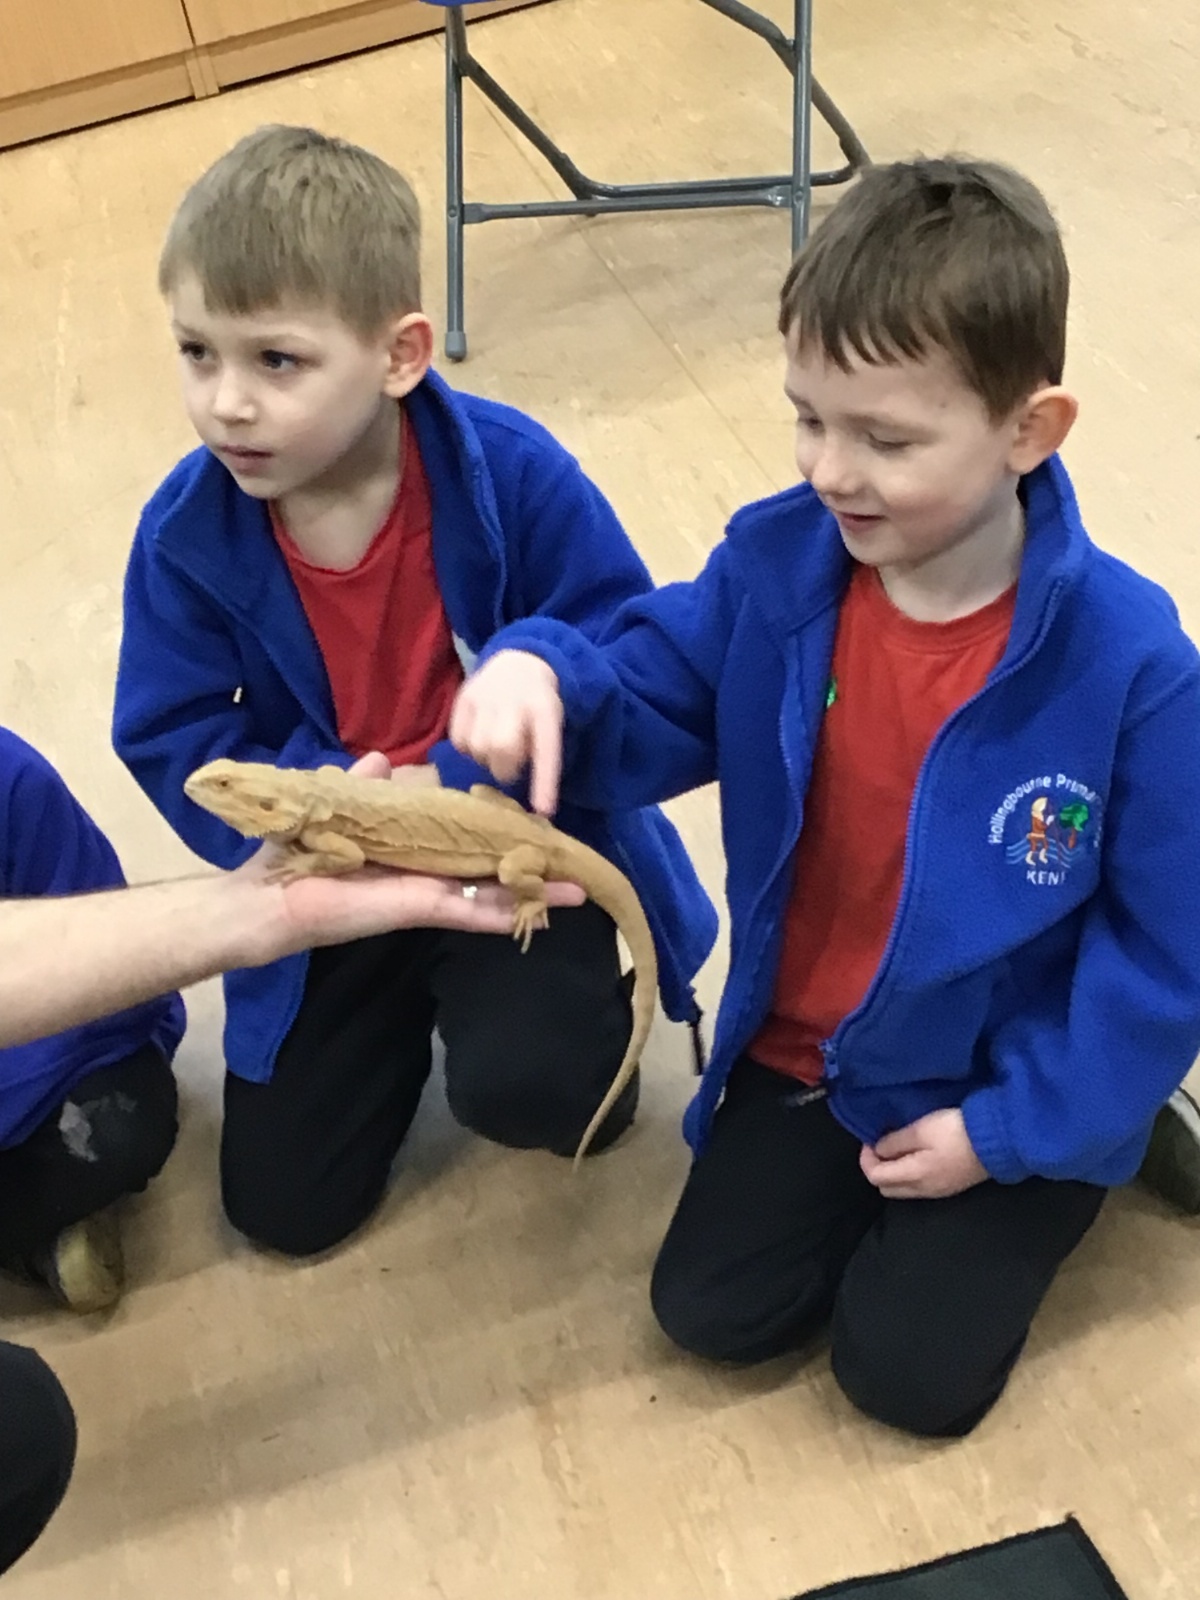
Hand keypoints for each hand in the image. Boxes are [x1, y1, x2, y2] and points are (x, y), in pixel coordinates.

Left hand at [237, 751, 582, 954]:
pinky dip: (503, 911)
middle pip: (487, 867)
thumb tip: (383, 759)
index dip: (497, 833)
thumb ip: (365, 784)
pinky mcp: (419, 907)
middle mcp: (424, 872)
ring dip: (532, 891)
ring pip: (490, 891)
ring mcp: (426, 892)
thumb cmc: (297, 851)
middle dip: (527, 864)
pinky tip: (541, 910)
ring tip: (579, 891)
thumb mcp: (338, 803)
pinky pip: (469, 910)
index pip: (462, 840)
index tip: (531, 826)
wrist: (269, 898)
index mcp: (408, 847)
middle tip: (571, 860)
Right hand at [449, 651, 562, 815]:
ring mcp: (485, 697)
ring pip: (478, 747)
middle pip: (502, 748)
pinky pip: (459, 740)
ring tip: (495, 749)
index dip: (544, 782)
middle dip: (505, 768)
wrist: (519, 661)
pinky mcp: (463, 698)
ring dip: (486, 758)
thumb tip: (537, 806)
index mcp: (545, 709)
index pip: (546, 748)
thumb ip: (543, 753)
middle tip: (510, 767)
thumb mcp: (552, 722)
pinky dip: (467, 748)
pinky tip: (478, 738)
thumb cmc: (538, 705)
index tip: (542, 810)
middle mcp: (514, 701)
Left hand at [859, 1109, 987, 1199]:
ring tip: (899, 1147)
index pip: (875, 1177)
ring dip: (894, 1172)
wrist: (997, 1141)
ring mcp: (939, 1191)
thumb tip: (877, 1150)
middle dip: (877, 1167)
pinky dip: (910, 1174)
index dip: (866, 1158)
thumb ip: (894, 1142)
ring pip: (903, 1189)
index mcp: (914, 1176)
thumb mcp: (921, 1129)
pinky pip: (919, 1187)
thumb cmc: (956, 1132)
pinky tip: (917, 1155)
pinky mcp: (950, 1187)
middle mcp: (924, 1190)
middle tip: (882, 1144)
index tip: (870, 1138)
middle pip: (886, 1188)